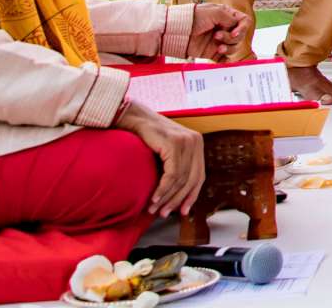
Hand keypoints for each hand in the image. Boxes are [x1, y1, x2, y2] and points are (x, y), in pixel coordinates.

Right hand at [118, 101, 204, 215]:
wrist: (132, 117)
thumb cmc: (146, 137)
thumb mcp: (166, 152)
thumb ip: (175, 167)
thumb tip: (178, 197)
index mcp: (197, 143)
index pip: (199, 176)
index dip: (192, 196)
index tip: (183, 212)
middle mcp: (195, 141)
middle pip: (191, 180)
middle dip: (177, 201)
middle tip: (164, 214)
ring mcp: (186, 141)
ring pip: (181, 180)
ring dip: (167, 198)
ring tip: (155, 210)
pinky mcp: (174, 144)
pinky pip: (172, 174)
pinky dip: (163, 190)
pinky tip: (154, 199)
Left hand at [191, 3, 252, 61]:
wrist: (179, 30)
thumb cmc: (195, 17)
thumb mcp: (215, 12)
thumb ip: (230, 19)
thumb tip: (237, 29)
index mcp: (227, 17)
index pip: (244, 22)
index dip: (242, 29)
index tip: (234, 33)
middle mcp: (225, 29)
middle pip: (240, 37)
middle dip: (230, 38)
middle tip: (217, 36)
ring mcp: (219, 41)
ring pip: (234, 48)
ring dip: (229, 49)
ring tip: (218, 48)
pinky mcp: (213, 52)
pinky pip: (225, 59)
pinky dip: (226, 60)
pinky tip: (221, 57)